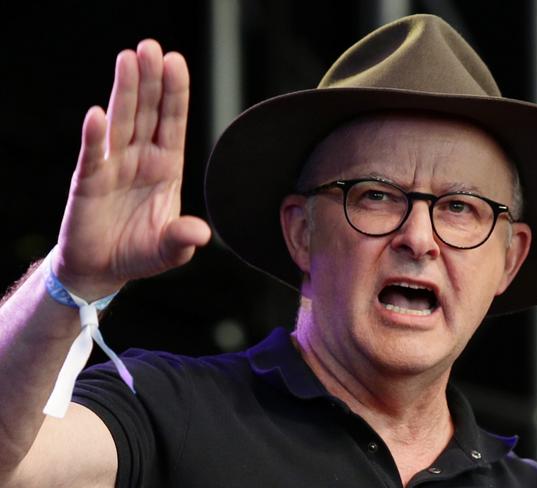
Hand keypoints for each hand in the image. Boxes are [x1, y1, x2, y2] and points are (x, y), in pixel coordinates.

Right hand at [53, 40, 210, 299]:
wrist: (102, 268)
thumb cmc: (139, 251)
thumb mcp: (169, 250)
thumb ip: (182, 239)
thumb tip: (201, 233)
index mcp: (166, 167)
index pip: (172, 123)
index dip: (175, 94)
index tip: (176, 62)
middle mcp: (140, 159)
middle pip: (147, 113)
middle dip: (150, 80)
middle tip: (151, 48)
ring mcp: (114, 166)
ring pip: (121, 122)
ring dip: (125, 92)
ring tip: (128, 59)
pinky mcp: (88, 181)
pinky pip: (93, 155)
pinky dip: (95, 136)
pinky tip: (98, 115)